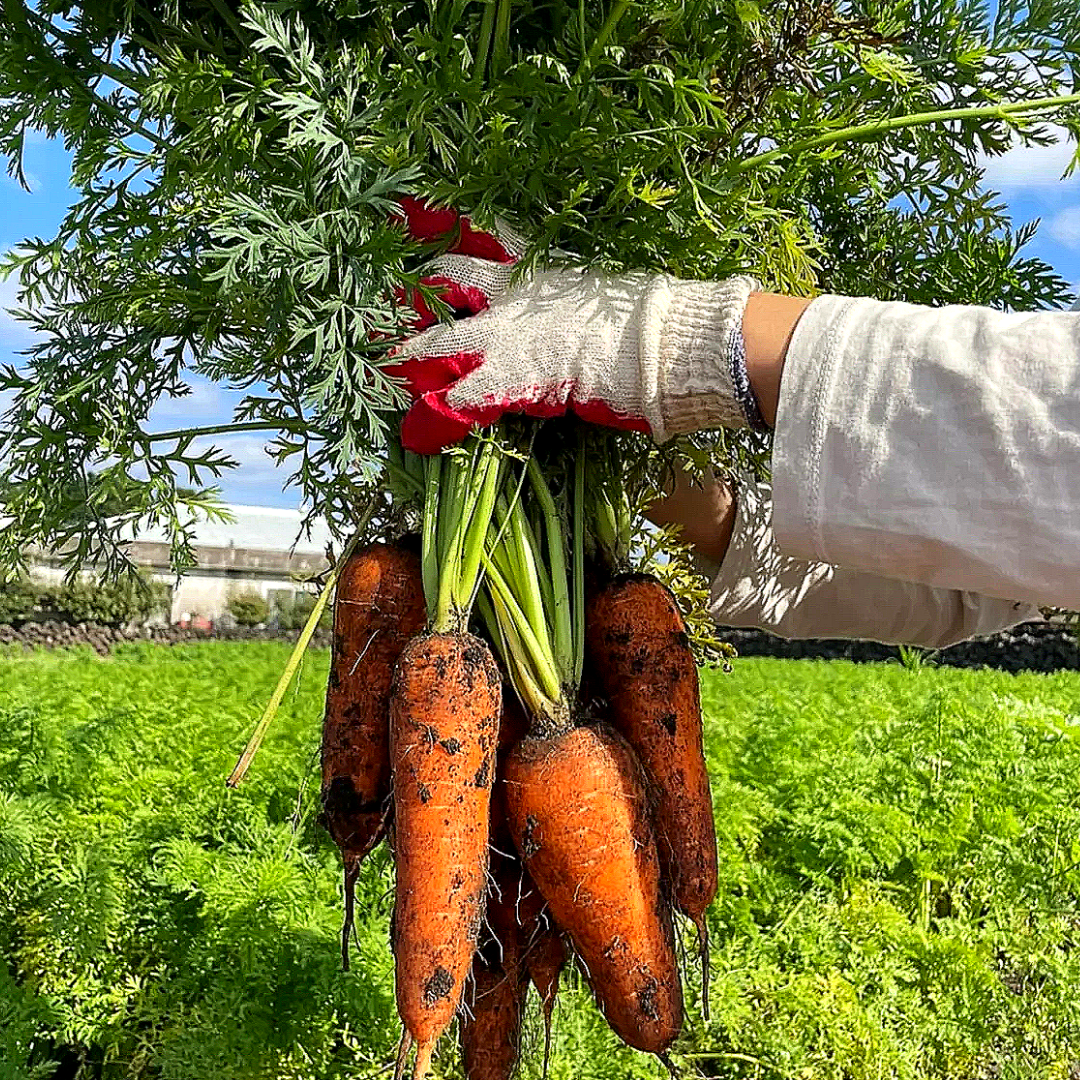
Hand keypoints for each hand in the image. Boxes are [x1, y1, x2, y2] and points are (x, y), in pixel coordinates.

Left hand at [390, 199, 761, 453]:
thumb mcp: (603, 290)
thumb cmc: (647, 316)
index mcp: (537, 268)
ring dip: (410, 353)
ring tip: (381, 365)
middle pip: (446, 281)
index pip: (482, 235)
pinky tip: (416, 432)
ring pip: (441, 340)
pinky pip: (463, 398)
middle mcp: (513, 295)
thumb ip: (576, 292)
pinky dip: (439, 417)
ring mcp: (508, 335)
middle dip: (411, 290)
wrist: (665, 342)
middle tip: (377, 298)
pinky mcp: (512, 377)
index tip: (403, 213)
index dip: (439, 222)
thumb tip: (576, 301)